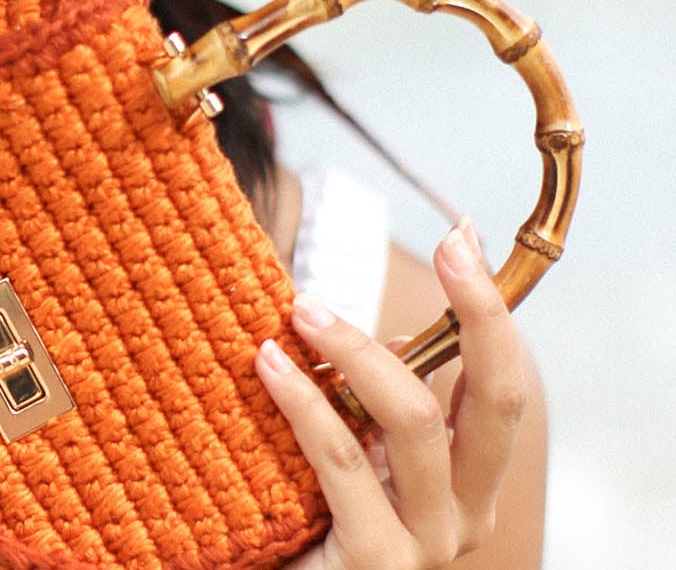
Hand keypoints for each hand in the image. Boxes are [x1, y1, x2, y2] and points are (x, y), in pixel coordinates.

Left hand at [257, 221, 527, 567]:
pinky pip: (342, 461)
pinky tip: (268, 362)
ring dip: (359, 348)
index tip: (463, 235)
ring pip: (417, 421)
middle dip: (477, 315)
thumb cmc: (309, 519)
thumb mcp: (360, 452)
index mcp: (470, 483)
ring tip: (302, 307)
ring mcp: (426, 544)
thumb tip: (402, 335)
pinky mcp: (376, 564)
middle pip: (499, 404)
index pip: (502, 389)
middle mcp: (465, 515)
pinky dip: (305, 401)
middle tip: (444, 246)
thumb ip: (382, 403)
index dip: (490, 311)